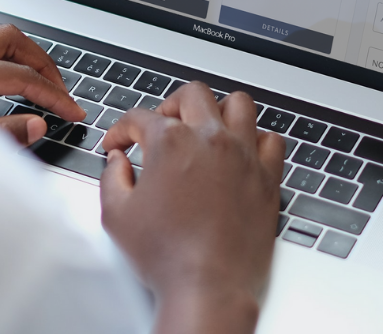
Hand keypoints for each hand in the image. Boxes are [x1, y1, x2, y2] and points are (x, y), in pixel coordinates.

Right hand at [100, 84, 283, 333]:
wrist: (207, 289)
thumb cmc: (166, 256)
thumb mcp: (116, 215)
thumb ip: (112, 177)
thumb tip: (117, 162)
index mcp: (171, 143)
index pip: (140, 117)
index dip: (121, 130)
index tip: (118, 144)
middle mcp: (210, 140)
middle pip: (192, 94)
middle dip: (169, 105)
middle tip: (160, 126)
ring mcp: (243, 156)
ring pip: (238, 104)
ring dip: (217, 110)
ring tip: (204, 128)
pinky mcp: (266, 178)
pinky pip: (271, 140)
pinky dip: (256, 139)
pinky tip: (240, 152)